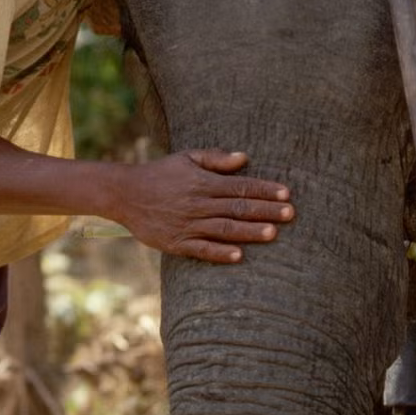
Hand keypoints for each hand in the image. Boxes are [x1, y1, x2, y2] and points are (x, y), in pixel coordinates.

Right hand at [114, 149, 293, 262]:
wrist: (124, 193)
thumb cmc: (160, 174)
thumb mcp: (186, 158)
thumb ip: (216, 159)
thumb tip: (245, 158)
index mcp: (203, 182)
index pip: (241, 186)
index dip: (265, 190)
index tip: (286, 194)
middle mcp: (198, 203)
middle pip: (238, 208)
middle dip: (266, 210)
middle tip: (291, 214)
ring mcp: (187, 224)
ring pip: (224, 229)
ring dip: (249, 232)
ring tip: (273, 234)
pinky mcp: (176, 243)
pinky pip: (201, 249)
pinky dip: (220, 253)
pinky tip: (238, 256)